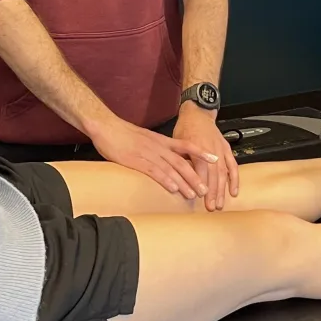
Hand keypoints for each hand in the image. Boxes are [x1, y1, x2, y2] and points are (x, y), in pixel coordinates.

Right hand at [89, 115, 217, 199]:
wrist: (106, 126)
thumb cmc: (122, 133)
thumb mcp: (145, 138)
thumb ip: (156, 147)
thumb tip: (165, 158)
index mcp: (161, 141)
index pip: (186, 146)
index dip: (201, 152)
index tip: (214, 159)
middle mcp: (158, 147)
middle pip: (182, 162)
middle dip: (195, 176)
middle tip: (206, 189)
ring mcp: (148, 153)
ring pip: (171, 169)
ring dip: (184, 182)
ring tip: (193, 194)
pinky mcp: (136, 160)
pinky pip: (154, 171)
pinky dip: (165, 180)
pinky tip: (173, 188)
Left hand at [173, 103, 238, 210]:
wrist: (198, 113)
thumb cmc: (185, 128)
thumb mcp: (178, 142)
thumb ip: (181, 159)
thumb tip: (180, 179)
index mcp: (197, 148)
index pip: (200, 170)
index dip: (200, 184)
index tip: (199, 198)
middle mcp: (211, 150)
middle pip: (213, 174)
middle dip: (212, 192)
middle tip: (211, 207)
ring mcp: (221, 150)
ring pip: (223, 173)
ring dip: (222, 190)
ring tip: (220, 204)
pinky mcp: (227, 149)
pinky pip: (233, 166)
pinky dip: (234, 179)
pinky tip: (234, 192)